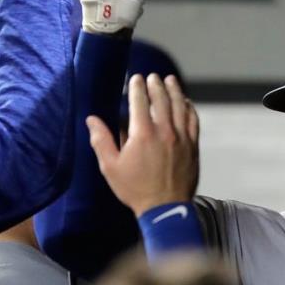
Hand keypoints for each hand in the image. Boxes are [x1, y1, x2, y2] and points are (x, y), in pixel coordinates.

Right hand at [88, 74, 198, 215]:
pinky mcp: (193, 146)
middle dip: (156, 85)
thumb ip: (101, 141)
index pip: (140, 101)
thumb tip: (91, 119)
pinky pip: (193, 121)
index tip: (136, 78)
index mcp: (142, 134)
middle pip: (161, 99)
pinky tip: (186, 102)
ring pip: (180, 106)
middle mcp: (164, 131)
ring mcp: (181, 138)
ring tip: (170, 80)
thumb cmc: (135, 189)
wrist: (165, 208)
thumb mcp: (110, 167)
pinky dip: (189, 108)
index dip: (137, 86)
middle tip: (152, 77)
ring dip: (174, 91)